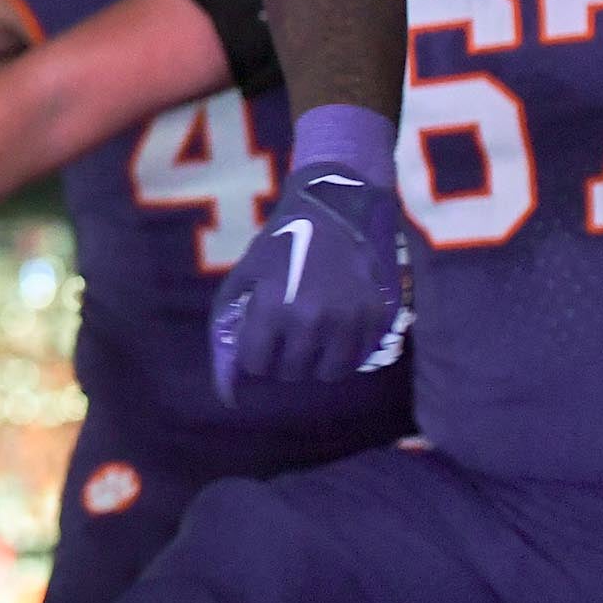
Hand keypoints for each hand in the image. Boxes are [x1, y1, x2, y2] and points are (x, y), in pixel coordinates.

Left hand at [210, 162, 411, 403]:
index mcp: (272, 307)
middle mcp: (311, 319)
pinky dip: (344, 352)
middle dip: (281, 359)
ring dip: (314, 362)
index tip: (259, 337)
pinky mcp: (375, 318)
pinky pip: (357, 359)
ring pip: (327, 374)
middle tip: (285, 335)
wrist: (335, 212)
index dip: (254, 353)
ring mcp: (348, 320)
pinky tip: (335, 329)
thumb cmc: (281, 245)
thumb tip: (226, 390)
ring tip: (311, 336)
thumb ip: (228, 326)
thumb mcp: (245, 276)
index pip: (256, 365)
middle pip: (290, 372)